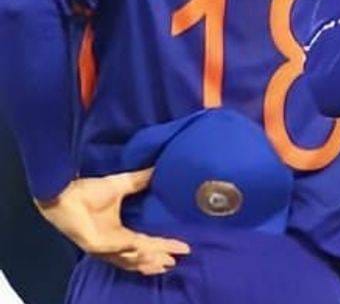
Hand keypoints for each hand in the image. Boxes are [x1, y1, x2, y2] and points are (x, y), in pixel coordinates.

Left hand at [36, 169, 189, 274]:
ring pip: (130, 258)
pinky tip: (141, 248)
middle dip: (158, 259)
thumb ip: (140, 181)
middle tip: (175, 262)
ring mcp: (102, 246)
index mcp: (118, 234)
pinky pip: (116, 249)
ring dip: (148, 259)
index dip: (164, 246)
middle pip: (139, 257)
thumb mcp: (121, 185)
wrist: (64, 192)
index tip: (184, 247)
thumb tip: (160, 168)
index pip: (145, 243)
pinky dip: (129, 249)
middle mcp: (111, 244)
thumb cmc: (88, 191)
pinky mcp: (94, 244)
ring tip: (164, 260)